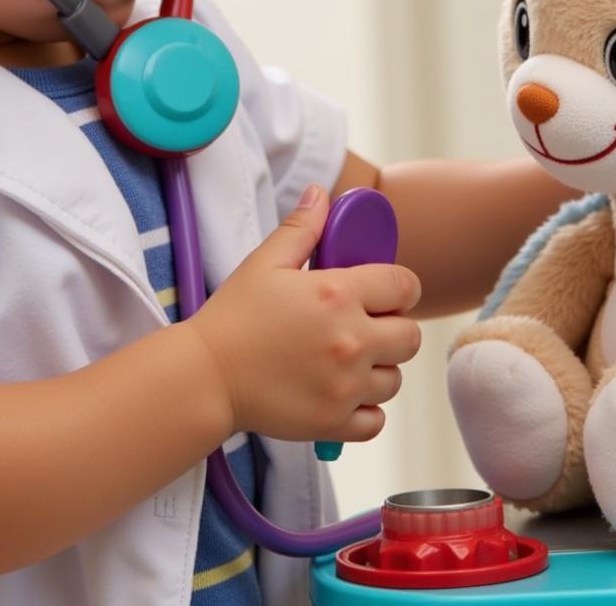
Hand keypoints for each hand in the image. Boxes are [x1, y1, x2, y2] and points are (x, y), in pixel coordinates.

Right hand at [187, 184, 421, 442]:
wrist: (204, 377)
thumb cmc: (233, 316)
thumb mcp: (265, 262)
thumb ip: (301, 228)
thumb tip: (321, 194)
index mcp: (338, 294)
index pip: (405, 286)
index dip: (400, 288)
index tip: (384, 294)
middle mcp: (351, 340)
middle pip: (411, 337)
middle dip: (394, 329)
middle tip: (366, 327)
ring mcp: (345, 386)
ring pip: (395, 379)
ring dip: (379, 370)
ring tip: (348, 361)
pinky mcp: (334, 423)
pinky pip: (377, 420)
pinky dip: (365, 409)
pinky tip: (341, 392)